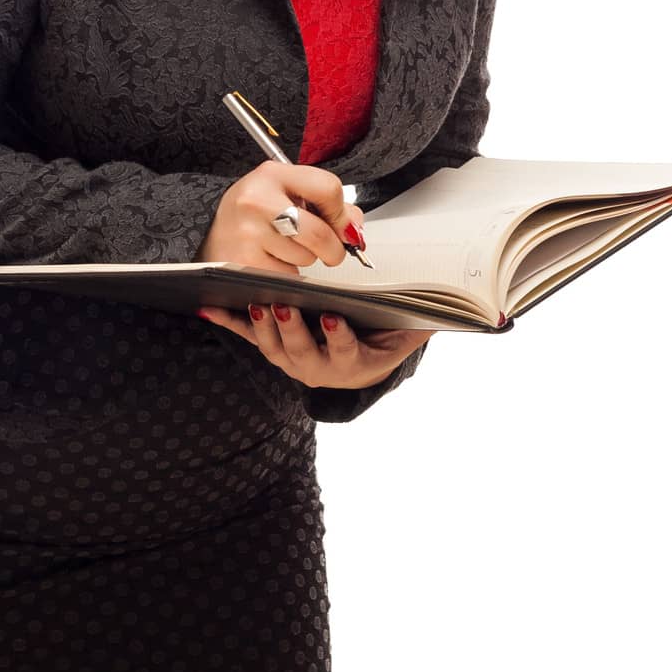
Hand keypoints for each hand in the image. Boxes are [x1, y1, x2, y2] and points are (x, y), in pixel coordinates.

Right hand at [194, 159, 364, 272]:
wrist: (211, 232)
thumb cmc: (255, 213)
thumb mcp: (286, 193)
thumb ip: (326, 204)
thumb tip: (354, 228)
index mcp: (272, 174)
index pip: (328, 188)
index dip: (342, 213)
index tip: (343, 225)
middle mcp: (257, 200)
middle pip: (319, 232)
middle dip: (334, 248)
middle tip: (330, 251)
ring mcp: (248, 233)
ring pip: (304, 258)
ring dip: (305, 261)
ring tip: (285, 249)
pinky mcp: (244, 264)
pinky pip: (287, 277)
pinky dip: (288, 275)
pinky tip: (273, 262)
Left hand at [197, 302, 436, 391]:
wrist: (361, 361)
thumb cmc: (385, 337)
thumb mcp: (407, 334)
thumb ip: (426, 322)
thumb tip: (463, 313)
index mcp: (354, 363)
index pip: (345, 351)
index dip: (337, 337)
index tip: (333, 317)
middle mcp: (320, 368)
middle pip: (302, 354)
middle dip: (291, 331)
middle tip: (283, 307)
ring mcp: (293, 359)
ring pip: (273, 348)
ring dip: (261, 327)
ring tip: (255, 303)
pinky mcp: (272, 347)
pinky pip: (248, 337)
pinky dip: (228, 322)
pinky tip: (208, 306)